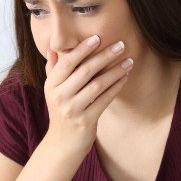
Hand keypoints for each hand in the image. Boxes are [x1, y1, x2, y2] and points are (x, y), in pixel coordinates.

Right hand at [42, 35, 131, 154]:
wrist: (63, 143)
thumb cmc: (61, 111)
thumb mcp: (53, 90)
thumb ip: (53, 69)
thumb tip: (53, 47)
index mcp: (51, 85)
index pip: (67, 62)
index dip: (82, 49)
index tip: (98, 37)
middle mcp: (59, 96)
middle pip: (84, 71)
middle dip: (104, 56)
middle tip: (121, 45)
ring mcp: (72, 109)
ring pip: (97, 85)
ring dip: (115, 71)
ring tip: (129, 61)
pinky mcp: (86, 121)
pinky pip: (104, 100)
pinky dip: (116, 87)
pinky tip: (125, 78)